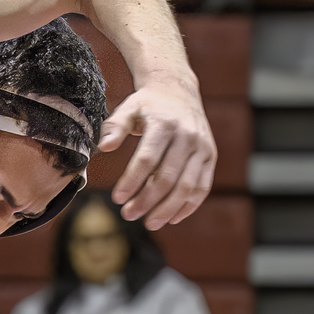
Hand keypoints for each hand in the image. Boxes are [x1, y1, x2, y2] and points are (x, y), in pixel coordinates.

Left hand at [98, 80, 215, 228]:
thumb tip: (103, 146)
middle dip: (147, 201)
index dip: (132, 181)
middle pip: (167, 177)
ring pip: (187, 186)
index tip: (117, 199)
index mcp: (164, 124)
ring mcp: (202, 147)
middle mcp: (187, 136)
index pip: (147, 159)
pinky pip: (202, 186)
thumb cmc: (147, 104)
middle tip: (128, 215)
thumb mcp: (127, 108)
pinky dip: (188, 205)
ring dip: (167, 209)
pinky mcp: (210, 156)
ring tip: (149, 223)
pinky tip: (172, 218)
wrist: (178, 90)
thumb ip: (114, 127)